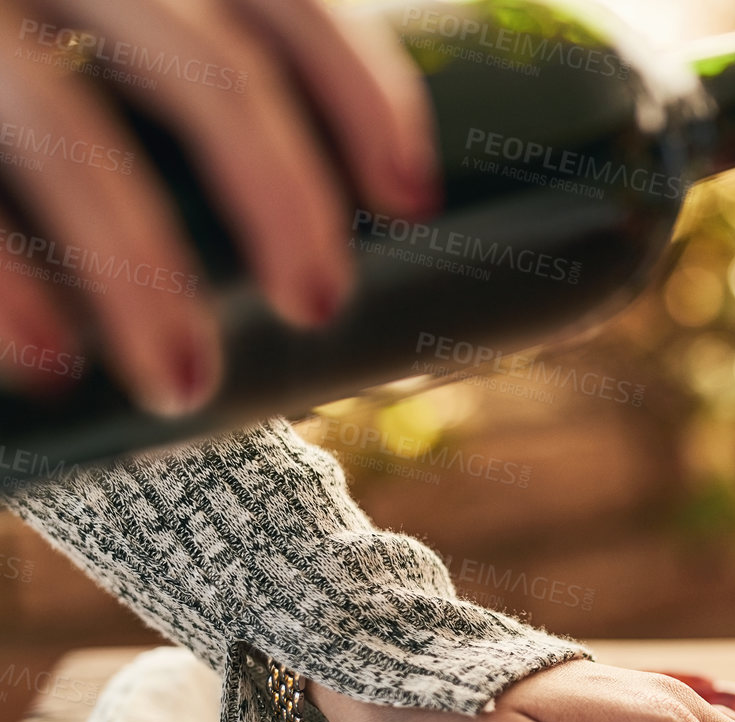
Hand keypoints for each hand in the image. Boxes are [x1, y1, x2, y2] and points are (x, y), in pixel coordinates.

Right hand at [0, 0, 436, 412]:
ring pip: (66, 128)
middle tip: (319, 307)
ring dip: (140, 269)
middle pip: (201, 61)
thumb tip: (320, 232)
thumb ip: (170, 78)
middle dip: (281, 195)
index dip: (361, 88)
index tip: (410, 197)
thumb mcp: (87, 37)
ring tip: (185, 386)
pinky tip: (50, 364)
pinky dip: (3, 285)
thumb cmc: (9, 74)